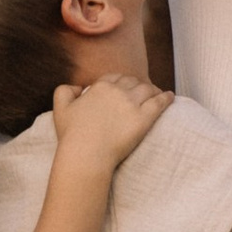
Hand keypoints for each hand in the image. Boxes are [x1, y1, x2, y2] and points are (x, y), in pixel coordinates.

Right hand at [48, 75, 172, 169]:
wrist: (86, 154)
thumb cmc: (72, 135)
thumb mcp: (60, 108)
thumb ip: (64, 91)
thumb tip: (78, 87)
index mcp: (99, 87)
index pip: (114, 78)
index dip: (120, 82)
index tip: (123, 88)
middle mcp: (117, 92)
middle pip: (132, 82)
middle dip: (136, 85)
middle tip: (141, 92)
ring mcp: (132, 104)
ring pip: (148, 89)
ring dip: (153, 90)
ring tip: (157, 93)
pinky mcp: (144, 118)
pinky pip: (159, 103)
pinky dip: (166, 98)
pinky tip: (170, 97)